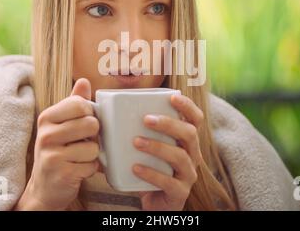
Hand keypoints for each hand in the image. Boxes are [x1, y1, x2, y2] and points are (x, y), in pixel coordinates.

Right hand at [15, 78, 100, 210]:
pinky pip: (92, 165)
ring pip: (93, 146)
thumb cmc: (58, 149)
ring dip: (92, 154)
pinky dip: (90, 168)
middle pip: (91, 123)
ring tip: (79, 156)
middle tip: (83, 140)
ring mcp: (51, 155)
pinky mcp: (61, 173)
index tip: (83, 121)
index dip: (90, 113)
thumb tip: (84, 80)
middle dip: (93, 134)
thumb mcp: (62, 123)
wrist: (45, 186)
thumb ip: (75, 102)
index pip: (80, 104)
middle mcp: (46, 134)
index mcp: (47, 117)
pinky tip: (77, 169)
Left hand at [132, 94, 203, 210]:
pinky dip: (151, 173)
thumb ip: (133, 128)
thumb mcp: (146, 147)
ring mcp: (188, 175)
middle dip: (169, 124)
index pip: (196, 119)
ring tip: (136, 142)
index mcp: (186, 140)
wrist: (154, 203)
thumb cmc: (149, 167)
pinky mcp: (180, 193)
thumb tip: (103, 108)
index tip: (172, 96)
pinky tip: (135, 168)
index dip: (187, 106)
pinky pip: (169, 182)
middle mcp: (193, 155)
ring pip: (180, 156)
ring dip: (158, 147)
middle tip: (146, 119)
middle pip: (190, 133)